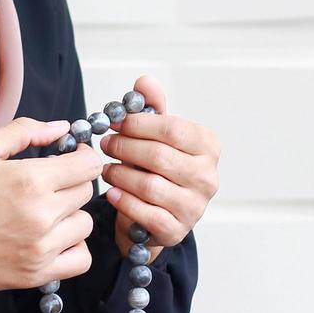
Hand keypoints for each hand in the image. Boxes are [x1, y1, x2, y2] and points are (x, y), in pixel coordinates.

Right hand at [0, 117, 102, 298]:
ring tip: (45, 211)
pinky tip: (53, 238)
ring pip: (85, 224)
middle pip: (87, 192)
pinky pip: (81, 259)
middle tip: (48, 184)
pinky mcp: (36, 274)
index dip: (82, 156)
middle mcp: (41, 215)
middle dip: (72, 182)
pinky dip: (74, 248)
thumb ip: (24, 131)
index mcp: (30, 180)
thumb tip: (61, 127)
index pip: (88, 164)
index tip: (70, 158)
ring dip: (72, 215)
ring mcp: (41, 248)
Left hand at [98, 75, 220, 263]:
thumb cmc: (157, 167)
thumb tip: (145, 81)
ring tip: (106, 169)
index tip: (114, 122)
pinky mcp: (178, 230)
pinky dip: (124, 201)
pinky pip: (146, 213)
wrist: (157, 212)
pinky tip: (112, 193)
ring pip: (150, 186)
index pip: (172, 128)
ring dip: (120, 175)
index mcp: (208, 146)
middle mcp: (208, 176)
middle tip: (105, 144)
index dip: (138, 124)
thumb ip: (152, 108)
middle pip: (159, 156)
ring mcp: (196, 206)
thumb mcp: (156, 135)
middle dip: (125, 148)